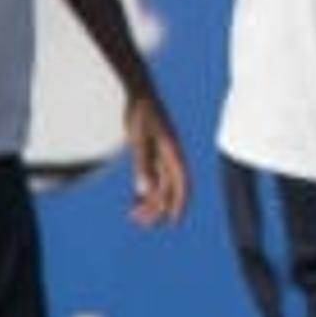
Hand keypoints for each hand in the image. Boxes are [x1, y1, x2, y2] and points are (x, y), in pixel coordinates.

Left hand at [120, 93, 190, 227]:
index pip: (181, 184)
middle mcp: (170, 157)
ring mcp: (162, 155)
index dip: (179, 204)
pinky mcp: (151, 153)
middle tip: (142, 223)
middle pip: (169, 189)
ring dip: (150, 202)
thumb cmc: (141, 113)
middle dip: (159, 208)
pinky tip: (134, 202)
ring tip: (134, 216)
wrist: (139, 93)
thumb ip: (143, 165)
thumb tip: (145, 192)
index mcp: (173, 153)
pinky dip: (145, 191)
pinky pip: (151, 177)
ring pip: (160, 185)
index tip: (172, 221)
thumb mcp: (140, 139)